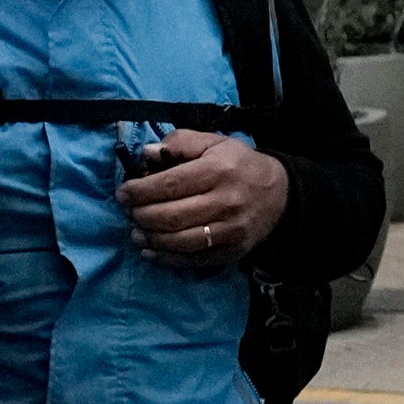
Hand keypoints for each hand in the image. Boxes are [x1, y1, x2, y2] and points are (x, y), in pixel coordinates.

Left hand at [117, 130, 289, 271]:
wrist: (280, 195)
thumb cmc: (238, 165)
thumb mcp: (214, 142)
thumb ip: (179, 143)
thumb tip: (146, 153)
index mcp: (218, 170)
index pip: (170, 185)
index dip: (140, 191)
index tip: (123, 193)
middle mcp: (225, 201)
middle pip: (171, 216)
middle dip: (141, 215)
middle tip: (128, 212)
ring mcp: (230, 230)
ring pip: (180, 241)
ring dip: (150, 238)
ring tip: (135, 231)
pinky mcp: (231, 251)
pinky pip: (194, 260)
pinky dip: (167, 258)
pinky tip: (151, 250)